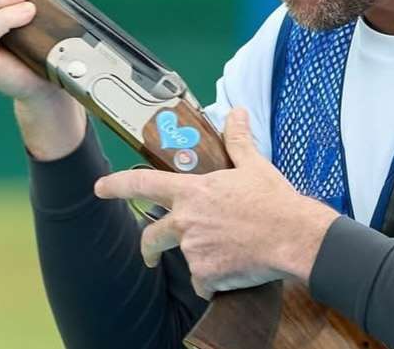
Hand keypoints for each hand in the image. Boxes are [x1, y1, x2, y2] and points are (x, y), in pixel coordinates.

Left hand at [94, 108, 339, 298]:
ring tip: (230, 254)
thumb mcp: (254, 165)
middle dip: (148, 247)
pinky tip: (235, 272)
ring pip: (186, 258)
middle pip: (152, 236)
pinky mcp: (206, 274)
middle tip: (149, 253)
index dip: (117, 185)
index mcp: (193, 191)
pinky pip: (204, 282)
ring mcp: (194, 249)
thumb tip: (236, 112)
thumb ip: (237, 140)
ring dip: (201, 260)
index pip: (143, 184)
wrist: (293, 236)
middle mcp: (186, 220)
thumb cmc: (274, 199)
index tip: (100, 188)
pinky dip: (215, 281)